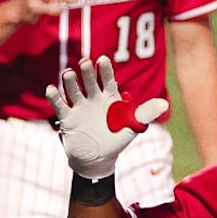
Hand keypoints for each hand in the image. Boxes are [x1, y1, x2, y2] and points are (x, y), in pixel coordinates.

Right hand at [46, 56, 168, 179]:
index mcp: (109, 97)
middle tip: (85, 62)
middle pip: (89, 82)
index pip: (107, 79)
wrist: (99, 158)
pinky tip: (51, 89)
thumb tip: (165, 104)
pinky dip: (55, 98)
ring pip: (73, 91)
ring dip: (70, 82)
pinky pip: (60, 106)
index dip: (105, 70)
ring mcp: (79, 107)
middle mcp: (93, 98)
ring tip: (68, 73)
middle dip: (87, 72)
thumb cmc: (117, 139)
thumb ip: (146, 113)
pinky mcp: (68, 118)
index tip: (103, 59)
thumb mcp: (133, 126)